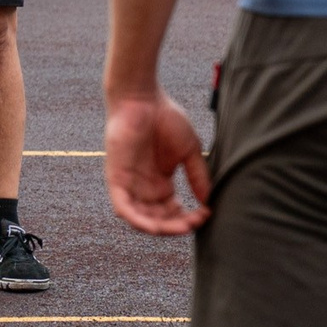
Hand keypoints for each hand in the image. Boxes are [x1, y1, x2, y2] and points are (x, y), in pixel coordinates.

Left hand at [104, 91, 211, 235]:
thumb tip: (209, 202)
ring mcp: (129, 184)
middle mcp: (143, 187)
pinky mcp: (116, 178)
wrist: (142, 97)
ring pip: (141, 219)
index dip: (189, 218)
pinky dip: (138, 220)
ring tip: (181, 227)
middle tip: (195, 222)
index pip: (173, 212)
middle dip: (177, 226)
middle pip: (158, 220)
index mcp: (160, 182)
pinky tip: (155, 226)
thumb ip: (197, 176)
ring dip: (161, 228)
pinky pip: (123, 208)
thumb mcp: (189, 151)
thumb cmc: (165, 118)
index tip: (207, 214)